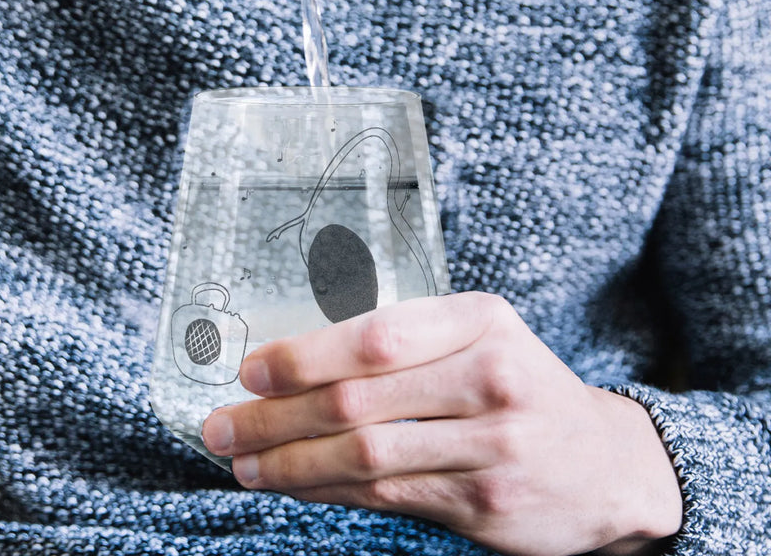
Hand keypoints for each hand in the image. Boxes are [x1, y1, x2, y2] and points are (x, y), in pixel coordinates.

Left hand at [202, 293, 682, 555]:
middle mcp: (490, 379)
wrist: (606, 463)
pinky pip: (387, 496)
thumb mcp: (481, 335)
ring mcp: (492, 447)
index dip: (305, 356)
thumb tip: (298, 358)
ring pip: (366, 457)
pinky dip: (328, 490)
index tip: (252, 369)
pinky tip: (292, 484)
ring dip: (290, 463)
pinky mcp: (485, 505)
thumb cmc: (519, 384)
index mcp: (480, 321)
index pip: (378, 337)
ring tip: (242, 462)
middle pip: (360, 401)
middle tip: (222, 425)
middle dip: (276, 416)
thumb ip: (408, 341)